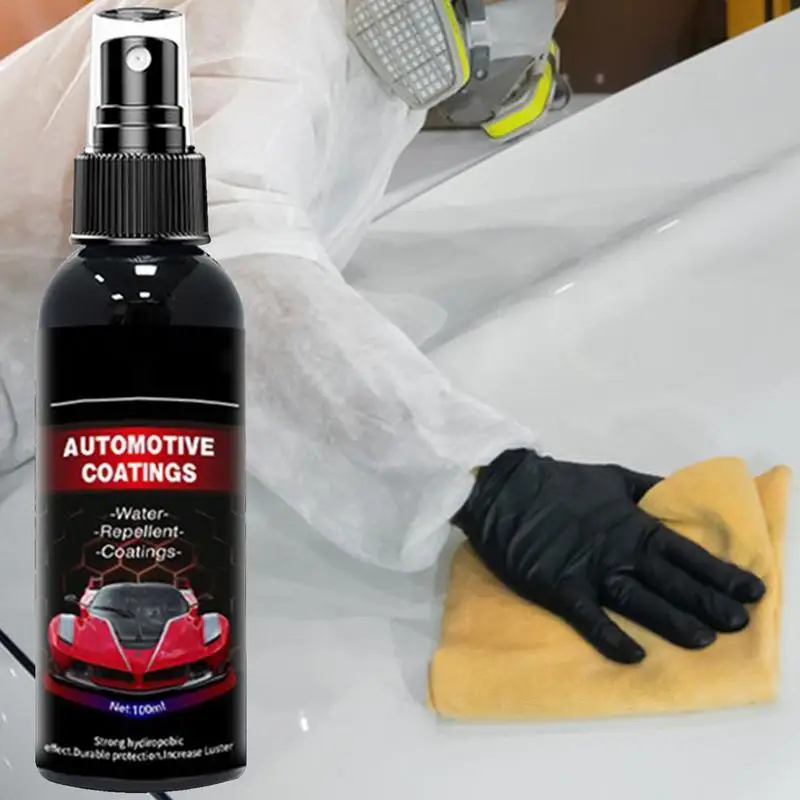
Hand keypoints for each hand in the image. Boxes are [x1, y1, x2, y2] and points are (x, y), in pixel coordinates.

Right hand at [453, 449, 765, 663]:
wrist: (504, 488)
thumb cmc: (558, 482)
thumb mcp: (611, 476)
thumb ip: (647, 489)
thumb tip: (679, 497)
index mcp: (632, 524)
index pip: (686, 552)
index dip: (721, 572)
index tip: (752, 591)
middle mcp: (619, 550)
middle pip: (671, 581)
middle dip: (708, 602)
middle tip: (740, 624)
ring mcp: (590, 570)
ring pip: (639, 601)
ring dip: (672, 621)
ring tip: (703, 640)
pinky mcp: (559, 587)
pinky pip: (589, 617)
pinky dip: (610, 637)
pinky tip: (634, 656)